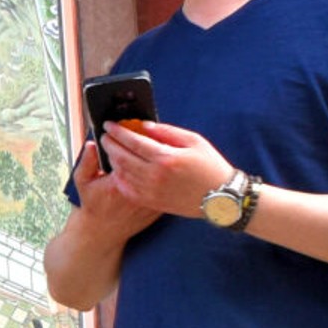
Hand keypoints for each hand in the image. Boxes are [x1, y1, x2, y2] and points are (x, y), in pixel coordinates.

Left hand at [84, 120, 235, 226]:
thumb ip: (167, 132)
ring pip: (123, 174)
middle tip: (105, 136)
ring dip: (113, 160)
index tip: (109, 125)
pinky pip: (129, 190)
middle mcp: (156, 176)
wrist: (222, 197)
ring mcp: (154, 191)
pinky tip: (119, 171)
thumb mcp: (194, 141)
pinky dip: (120, 179)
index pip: (133, 141)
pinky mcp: (155, 203)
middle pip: (123, 157)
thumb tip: (145, 126)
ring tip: (110, 150)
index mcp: (166, 158)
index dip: (118, 131)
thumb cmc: (211, 166)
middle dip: (110, 144)